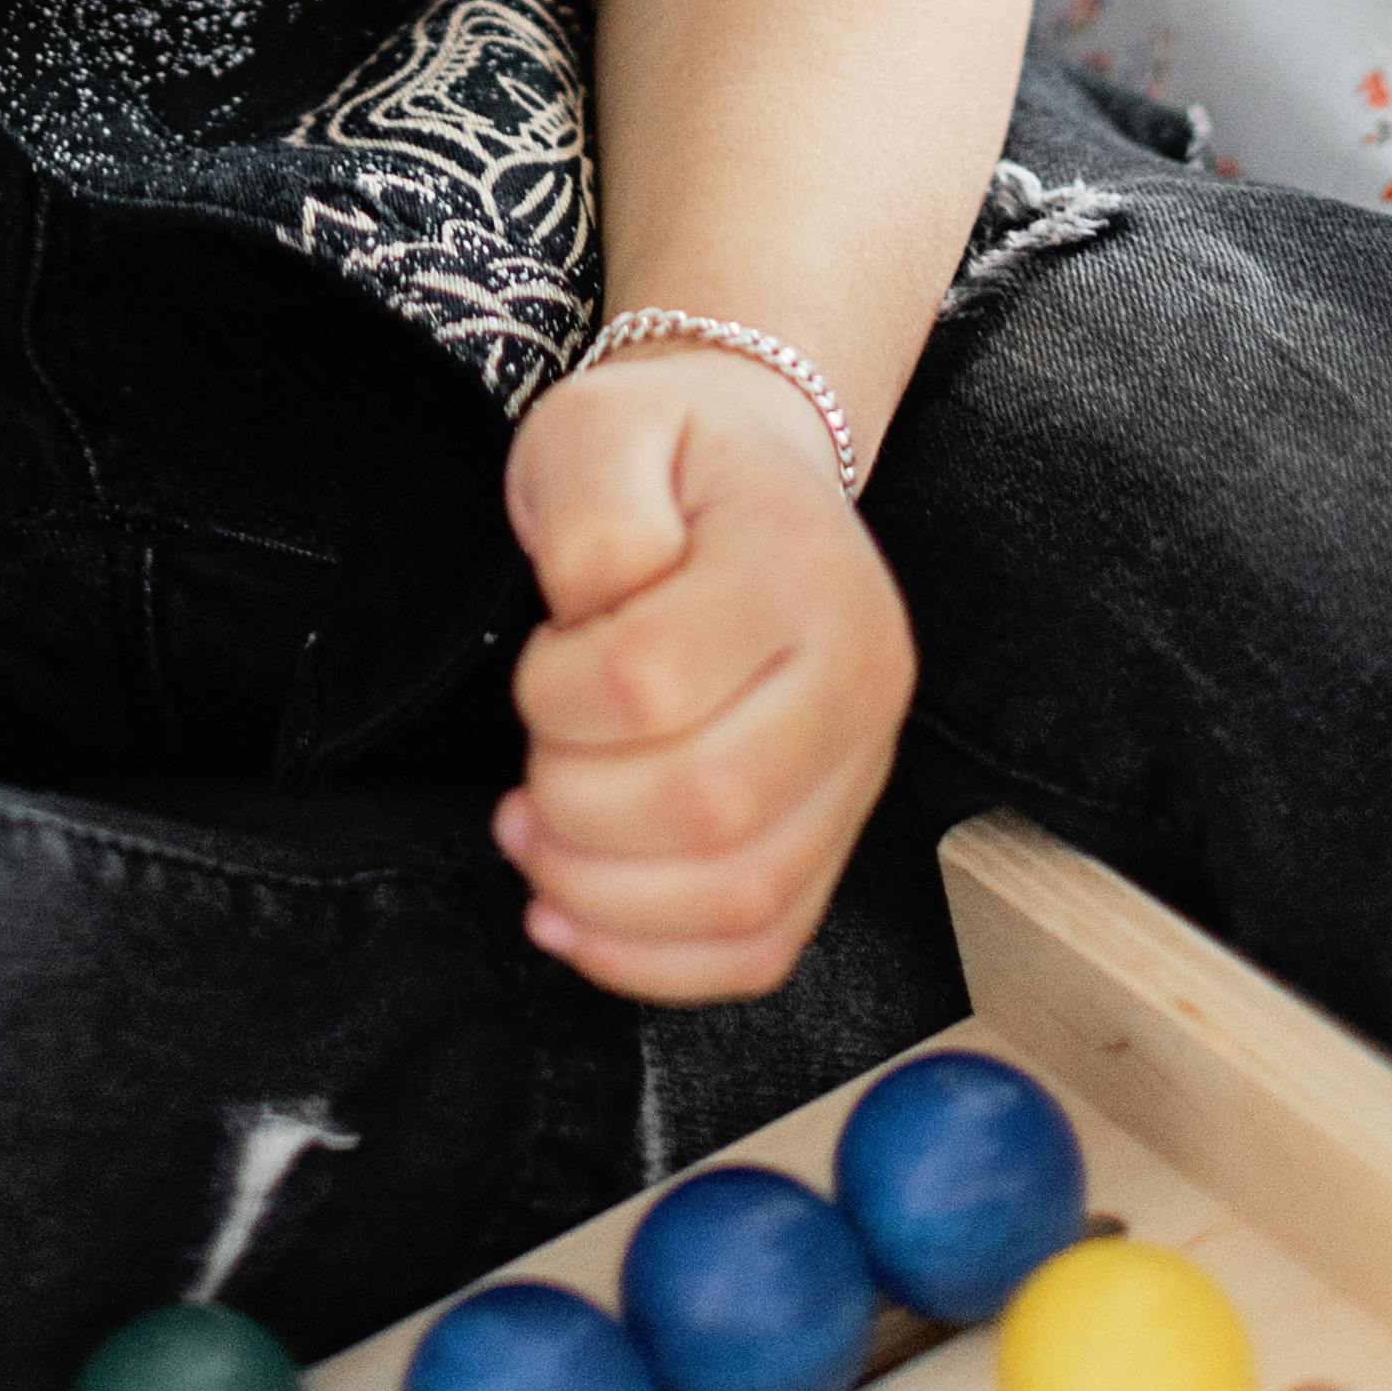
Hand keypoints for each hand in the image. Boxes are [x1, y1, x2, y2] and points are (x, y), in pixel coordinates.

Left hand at [495, 345, 915, 1001]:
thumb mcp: (601, 427)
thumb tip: (594, 608)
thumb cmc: (665, 456)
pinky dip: (659, 963)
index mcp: (800, 567)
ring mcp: (861, 767)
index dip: (556, 694)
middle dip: (575, 806)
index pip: (653, 681)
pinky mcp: (836, 837)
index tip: (543, 657)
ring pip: (745, 897)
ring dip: (606, 899)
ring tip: (537, 842)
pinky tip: (577, 915)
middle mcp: (859, 675)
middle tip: (530, 763)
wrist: (749, 466)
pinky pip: (763, 948)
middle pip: (709, 805)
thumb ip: (590, 505)